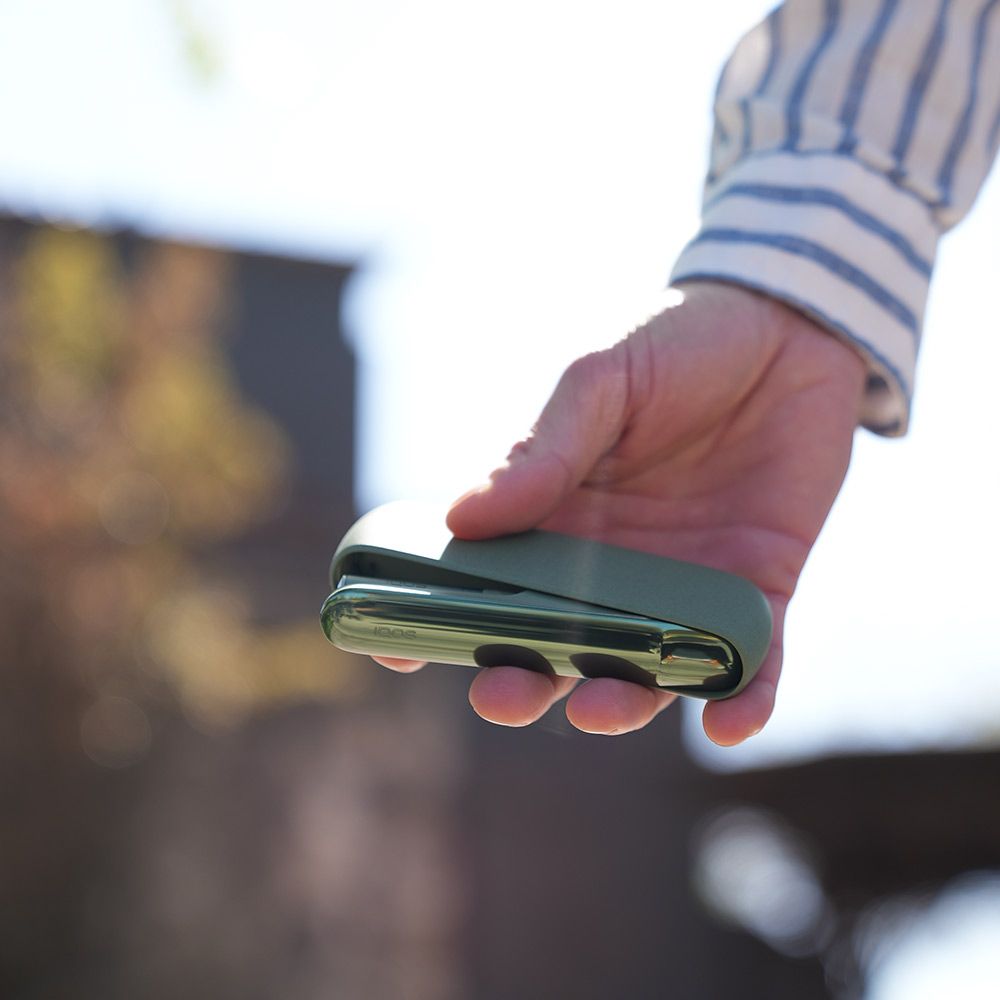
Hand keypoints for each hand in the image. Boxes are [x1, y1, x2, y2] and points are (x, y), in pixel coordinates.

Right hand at [377, 282, 866, 744]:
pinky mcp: (759, 591)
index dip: (436, 619)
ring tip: (600, 704)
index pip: (485, 581)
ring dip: (619, 701)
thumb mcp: (600, 382)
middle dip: (522, 680)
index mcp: (556, 517)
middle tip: (503, 693)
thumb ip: (544, 447)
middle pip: (554, 646)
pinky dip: (741, 701)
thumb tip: (461, 518)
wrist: (788, 327)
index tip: (393, 648)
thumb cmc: (677, 343)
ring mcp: (683, 587)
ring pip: (642, 670)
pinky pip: (750, 663)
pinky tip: (727, 722)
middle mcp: (610, 568)